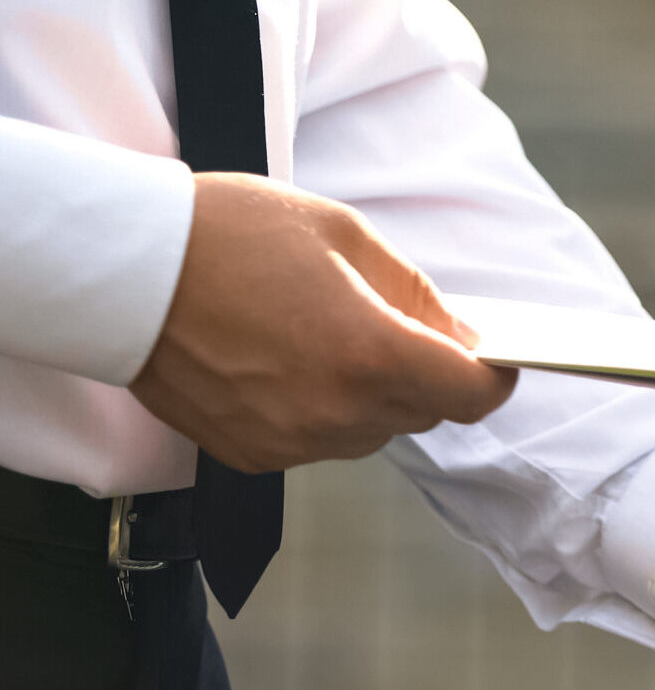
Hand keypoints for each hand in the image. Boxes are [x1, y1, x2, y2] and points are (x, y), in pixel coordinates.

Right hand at [130, 171, 514, 470]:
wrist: (122, 268)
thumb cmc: (233, 234)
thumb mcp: (346, 236)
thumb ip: (416, 294)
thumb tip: (462, 335)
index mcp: (370, 353)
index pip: (471, 394)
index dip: (493, 376)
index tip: (496, 358)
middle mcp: (335, 412)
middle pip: (424, 411)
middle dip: (427, 372)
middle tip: (398, 323)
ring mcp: (290, 441)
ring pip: (372, 429)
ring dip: (374, 392)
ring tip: (329, 333)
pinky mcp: (250, 455)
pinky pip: (318, 441)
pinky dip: (324, 409)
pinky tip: (289, 360)